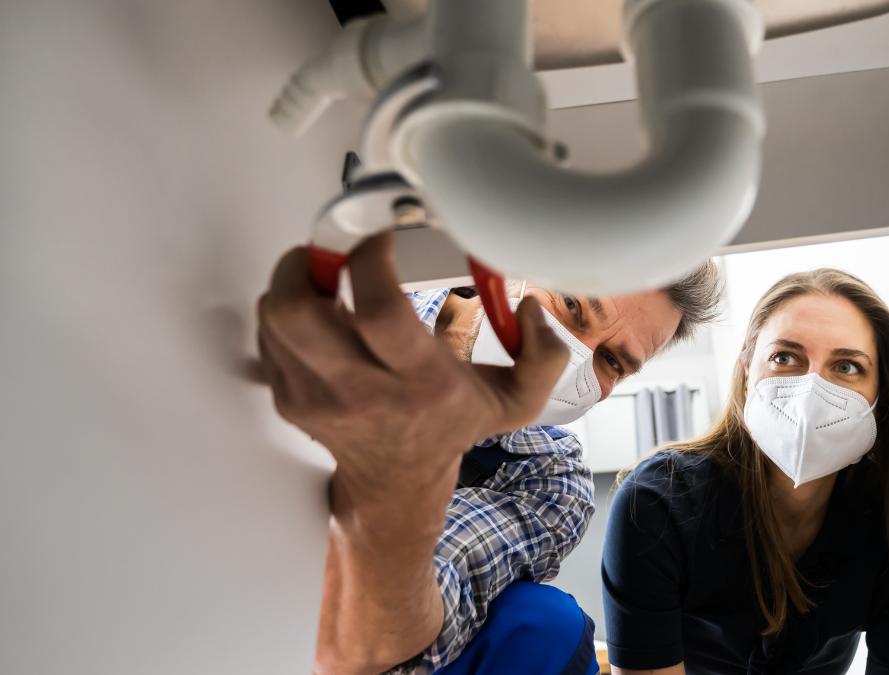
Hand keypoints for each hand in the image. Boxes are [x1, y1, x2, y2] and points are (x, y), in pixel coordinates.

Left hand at [256, 232, 568, 501]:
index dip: (370, 259)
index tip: (379, 235)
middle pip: (299, 313)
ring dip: (293, 281)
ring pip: (275, 318)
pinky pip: (270, 336)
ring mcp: (316, 398)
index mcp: (420, 383)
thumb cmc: (450, 425)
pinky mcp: (289, 399)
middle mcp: (361, 392)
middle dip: (306, 262)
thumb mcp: (515, 400)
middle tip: (330, 247)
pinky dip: (286, 312)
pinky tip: (318, 312)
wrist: (398, 481)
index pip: (378, 310)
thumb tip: (531, 309)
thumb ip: (544, 356)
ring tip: (323, 274)